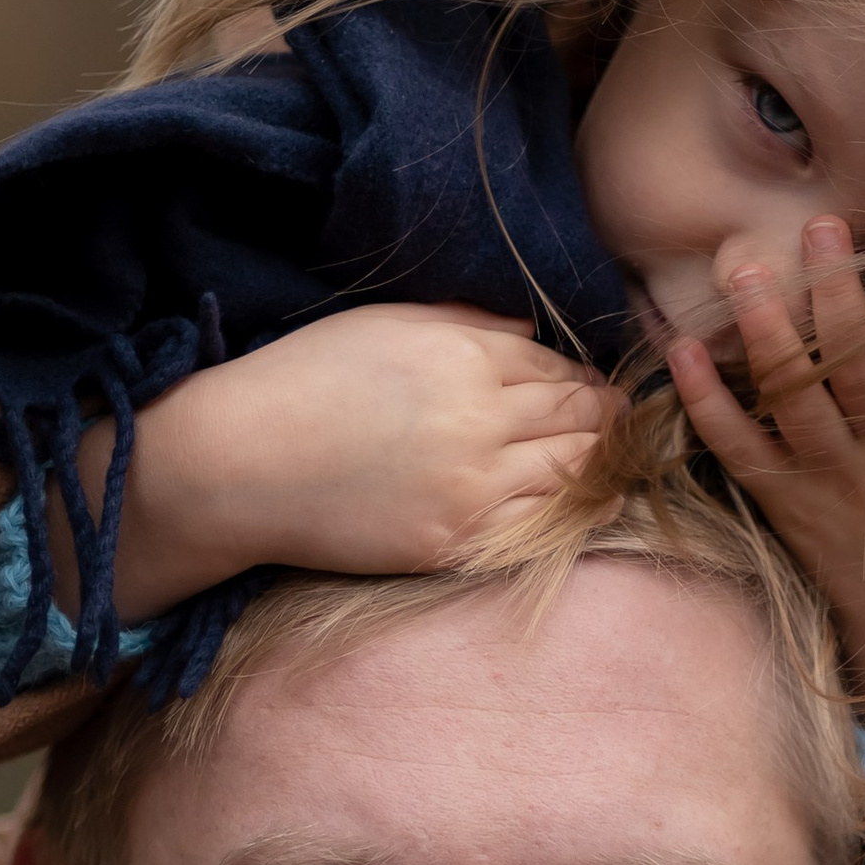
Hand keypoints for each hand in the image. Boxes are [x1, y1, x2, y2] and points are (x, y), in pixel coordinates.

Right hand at [115, 304, 613, 613]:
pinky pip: (541, 525)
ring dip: (600, 460)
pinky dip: (579, 509)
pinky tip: (600, 503)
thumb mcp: (386, 324)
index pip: (554, 367)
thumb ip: (467, 324)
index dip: (580, 377)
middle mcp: (480, 420)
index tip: (591, 386)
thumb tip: (531, 335)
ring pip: (572, 470)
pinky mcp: (454, 540)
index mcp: (465, 356)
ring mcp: (471, 487)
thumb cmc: (304, 380)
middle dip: (604, 415)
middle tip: (621, 420)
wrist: (242, 464)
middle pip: (576, 416)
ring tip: (612, 455)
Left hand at [666, 223, 864, 747]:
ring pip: (793, 403)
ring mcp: (836, 489)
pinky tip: (683, 353)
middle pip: (857, 371)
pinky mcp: (791, 513)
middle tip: (818, 226)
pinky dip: (709, 406)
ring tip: (740, 267)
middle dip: (836, 295)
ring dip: (765, 333)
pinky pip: (742, 455)